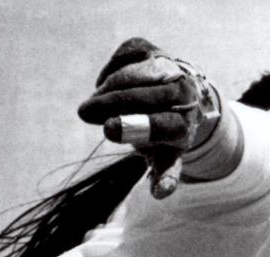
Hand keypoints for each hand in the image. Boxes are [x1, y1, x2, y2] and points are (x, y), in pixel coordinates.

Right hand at [77, 38, 220, 198]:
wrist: (181, 97)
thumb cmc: (166, 134)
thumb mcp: (166, 158)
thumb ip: (163, 175)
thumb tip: (159, 193)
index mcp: (185, 123)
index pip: (163, 124)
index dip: (135, 126)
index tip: (108, 128)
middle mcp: (183, 91)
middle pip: (143, 95)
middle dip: (110, 103)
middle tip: (84, 112)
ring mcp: (169, 65)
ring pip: (133, 72)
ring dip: (108, 88)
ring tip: (94, 106)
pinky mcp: (151, 49)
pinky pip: (126, 55)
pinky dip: (111, 69)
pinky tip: (108, 84)